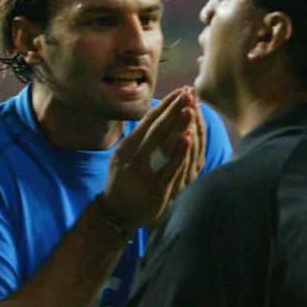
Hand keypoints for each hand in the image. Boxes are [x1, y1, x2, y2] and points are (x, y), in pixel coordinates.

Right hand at [103, 86, 203, 228]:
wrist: (116, 214)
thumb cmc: (121, 182)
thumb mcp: (121, 158)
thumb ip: (135, 139)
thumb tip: (152, 118)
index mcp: (127, 148)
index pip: (148, 122)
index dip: (164, 106)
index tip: (179, 91)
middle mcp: (134, 158)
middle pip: (157, 129)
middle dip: (173, 109)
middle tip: (188, 92)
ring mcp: (145, 174)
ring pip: (164, 146)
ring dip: (178, 126)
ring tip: (190, 108)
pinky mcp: (156, 189)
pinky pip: (170, 168)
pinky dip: (179, 153)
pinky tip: (188, 138)